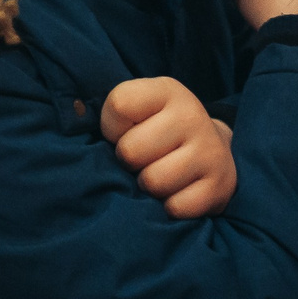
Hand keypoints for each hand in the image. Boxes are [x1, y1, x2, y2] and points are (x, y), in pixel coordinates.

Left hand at [100, 76, 237, 218]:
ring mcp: (210, 151)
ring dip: (149, 187)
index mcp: (167, 90)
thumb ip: (111, 114)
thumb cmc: (160, 131)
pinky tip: (178, 192)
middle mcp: (192, 115)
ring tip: (160, 175)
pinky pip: (176, 207)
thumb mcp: (139, 109)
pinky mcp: (219, 185)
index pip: (118, 104)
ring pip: (152, 181)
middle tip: (146, 159)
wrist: (213, 153)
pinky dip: (170, 207)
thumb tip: (78, 128)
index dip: (113, 127)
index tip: (127, 131)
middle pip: (130, 151)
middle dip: (130, 162)